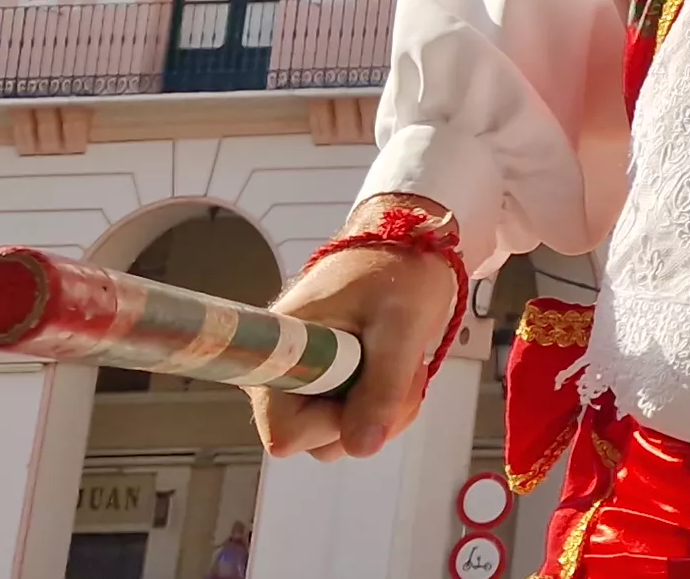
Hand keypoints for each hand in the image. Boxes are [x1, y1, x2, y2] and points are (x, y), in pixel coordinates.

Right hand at [247, 195, 462, 461]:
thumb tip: (362, 448)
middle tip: (399, 372)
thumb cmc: (398, 271)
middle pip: (316, 440)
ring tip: (401, 363)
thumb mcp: (400, 327)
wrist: (408, 242)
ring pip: (340, 433)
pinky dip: (384, 402)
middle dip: (369, 417)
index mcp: (282, 352)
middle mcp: (282, 372)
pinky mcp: (327, 380)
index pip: (282, 432)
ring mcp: (305, 378)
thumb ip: (381, 388)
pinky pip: (353, 416)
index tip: (363, 385)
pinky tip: (396, 368)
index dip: (328, 425)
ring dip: (383, 410)